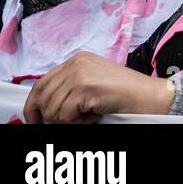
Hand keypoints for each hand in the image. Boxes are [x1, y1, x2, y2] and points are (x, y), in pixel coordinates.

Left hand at [22, 52, 175, 122]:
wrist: (149, 96)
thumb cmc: (125, 94)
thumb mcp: (92, 84)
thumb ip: (69, 88)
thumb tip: (43, 109)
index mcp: (77, 60)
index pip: (41, 84)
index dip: (33, 105)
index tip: (34, 120)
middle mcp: (76, 64)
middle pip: (42, 97)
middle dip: (50, 117)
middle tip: (69, 122)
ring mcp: (80, 74)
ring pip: (52, 109)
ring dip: (67, 121)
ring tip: (88, 116)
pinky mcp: (85, 87)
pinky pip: (65, 115)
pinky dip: (77, 122)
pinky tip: (93, 116)